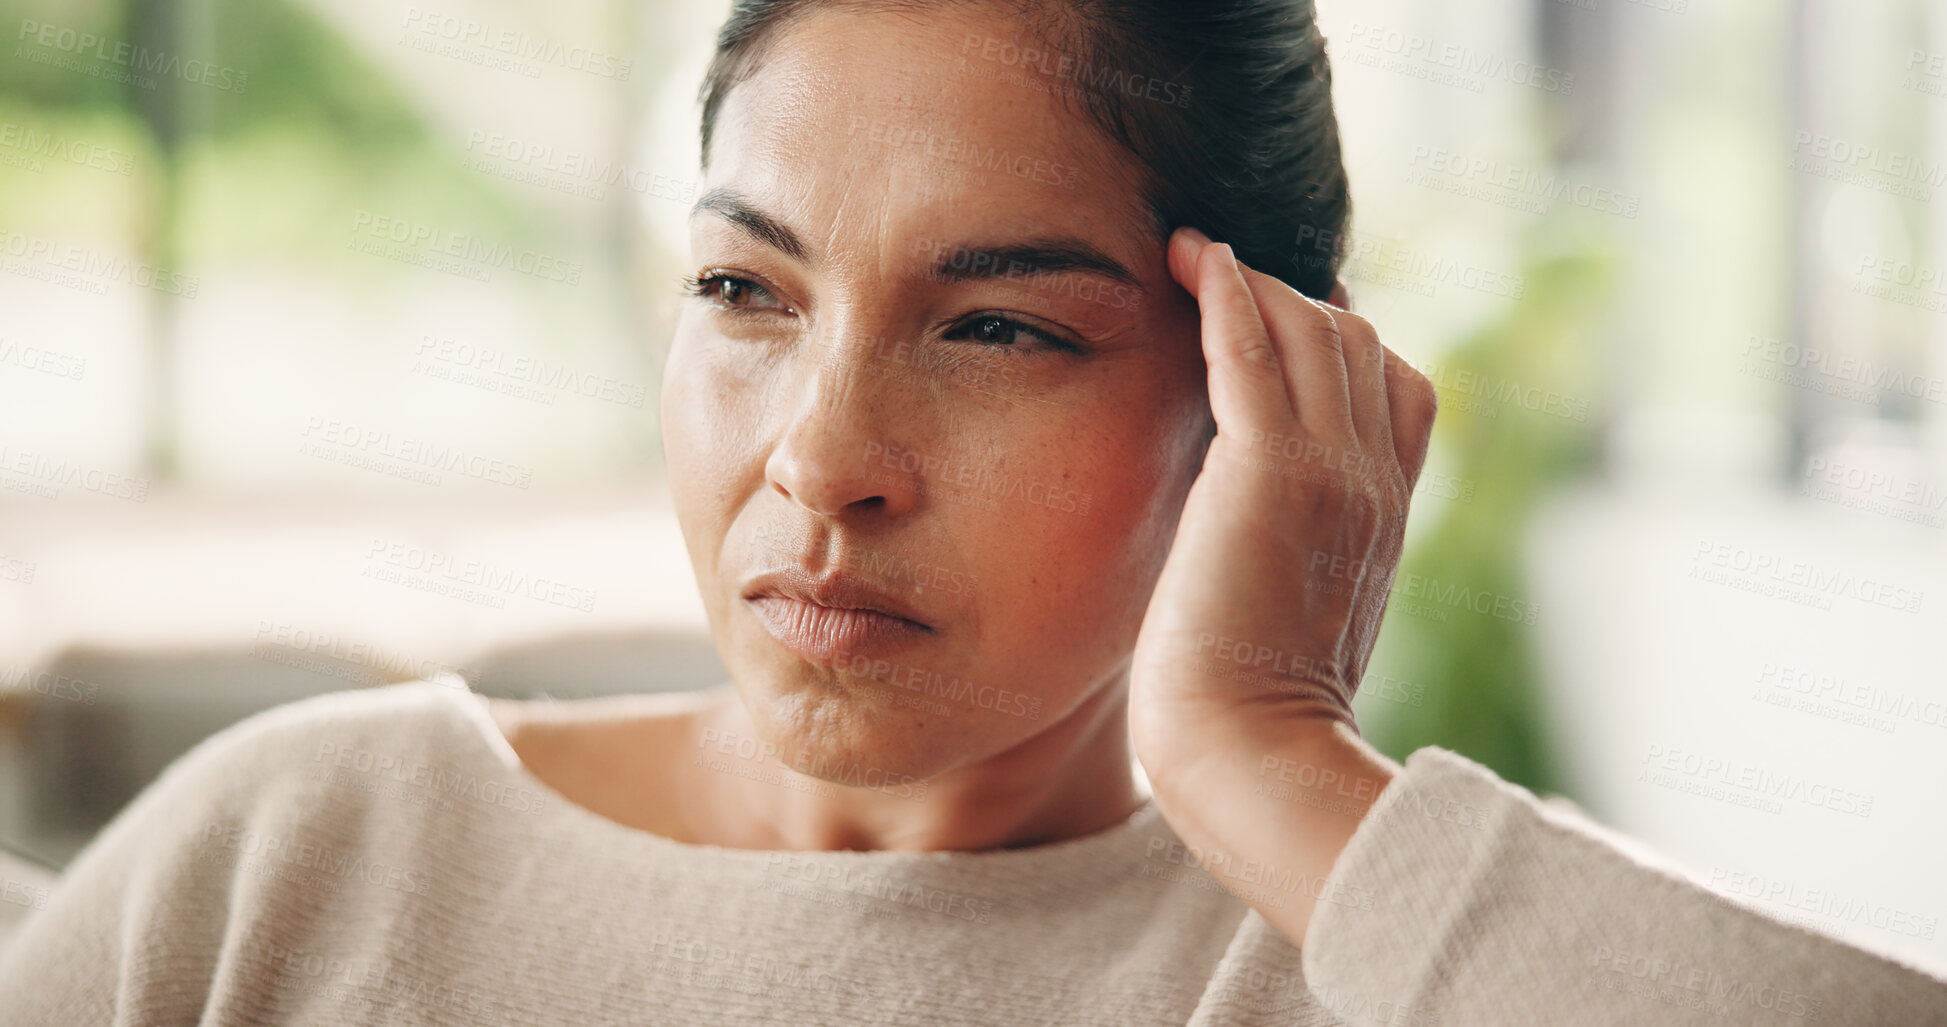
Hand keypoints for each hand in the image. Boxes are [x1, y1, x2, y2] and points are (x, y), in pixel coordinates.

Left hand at [1126, 229, 1436, 926]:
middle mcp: (1373, 483)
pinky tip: (1192, 255)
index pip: (1397, 389)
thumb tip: (1250, 542)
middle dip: (1295, 298)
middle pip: (1358, 343)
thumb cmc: (1254, 715)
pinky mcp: (1270, 469)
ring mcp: (1330, 471)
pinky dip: (1226, 290)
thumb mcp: (1299, 624)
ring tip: (1191, 255)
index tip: (1287, 319)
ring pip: (1312, 330)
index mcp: (1385, 518)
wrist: (1253, 755)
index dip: (1347, 343)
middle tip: (1221, 276)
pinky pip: (1253, 347)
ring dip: (1254, 282)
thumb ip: (1295, 563)